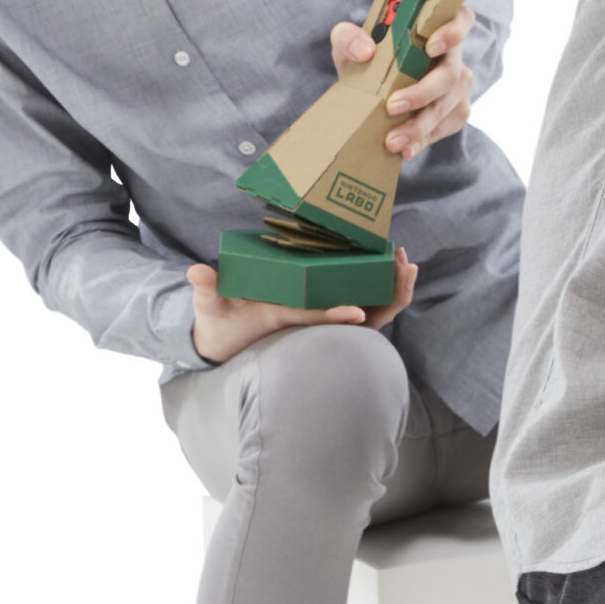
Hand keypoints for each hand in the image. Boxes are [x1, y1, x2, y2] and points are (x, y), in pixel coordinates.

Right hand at [186, 248, 416, 364]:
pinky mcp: (323, 313)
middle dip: (385, 296)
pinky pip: (362, 305)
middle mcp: (310, 324)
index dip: (334, 316)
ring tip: (407, 264)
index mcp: (283, 319)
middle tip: (407, 267)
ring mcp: (320, 319)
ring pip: (366, 311)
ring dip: (389, 290)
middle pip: (357, 317)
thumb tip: (197, 271)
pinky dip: (380, 291)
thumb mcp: (209, 307)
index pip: (312, 319)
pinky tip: (392, 268)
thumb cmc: (218, 323)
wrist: (225, 339)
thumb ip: (206, 290)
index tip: (358, 311)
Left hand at [329, 4, 477, 160]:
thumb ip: (348, 37)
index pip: (461, 19)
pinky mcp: (453, 112)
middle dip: (423, 93)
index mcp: (434, 28)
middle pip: (452, 74)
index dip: (452, 32)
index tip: (430, 48)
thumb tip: (364, 51)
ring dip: (422, 126)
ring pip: (450, 106)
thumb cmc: (364, 55)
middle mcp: (452, 56)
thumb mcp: (346, 41)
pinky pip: (446, 128)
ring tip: (393, 141)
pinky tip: (406, 149)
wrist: (366, 86)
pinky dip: (424, 140)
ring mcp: (456, 86)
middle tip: (392, 106)